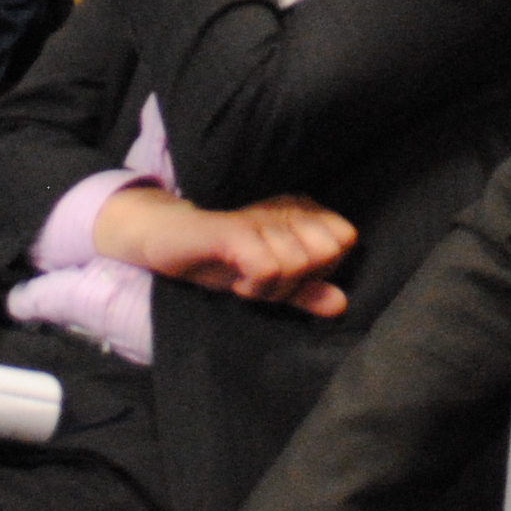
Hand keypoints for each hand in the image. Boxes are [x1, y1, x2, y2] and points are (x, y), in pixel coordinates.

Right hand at [93, 189, 356, 314]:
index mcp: (302, 210)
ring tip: (244, 276)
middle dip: (297, 279)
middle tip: (262, 277)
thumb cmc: (222, 257)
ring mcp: (260, 216)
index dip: (319, 269)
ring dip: (270, 286)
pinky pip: (268, 267)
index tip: (286, 273)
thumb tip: (341, 304)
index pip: (344, 241)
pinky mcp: (233, 230)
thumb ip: (306, 291)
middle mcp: (286, 206)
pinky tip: (236, 278)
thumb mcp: (269, 281)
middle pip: (326, 253)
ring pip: (298, 264)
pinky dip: (255, 283)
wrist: (166, 238)